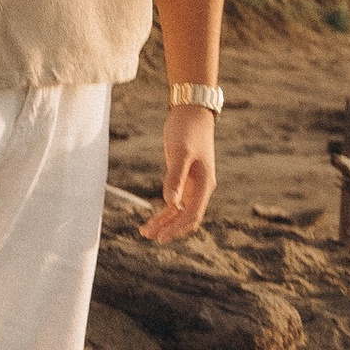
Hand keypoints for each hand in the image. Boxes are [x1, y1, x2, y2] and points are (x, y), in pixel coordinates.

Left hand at [142, 103, 216, 242]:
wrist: (193, 111)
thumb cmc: (188, 129)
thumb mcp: (180, 152)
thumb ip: (175, 177)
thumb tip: (171, 203)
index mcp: (204, 184)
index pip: (191, 215)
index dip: (176, 229)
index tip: (160, 238)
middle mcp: (201, 188)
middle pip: (186, 217)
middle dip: (169, 229)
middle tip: (148, 236)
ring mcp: (193, 184)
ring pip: (179, 211)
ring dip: (164, 222)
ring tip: (145, 231)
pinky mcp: (184, 178)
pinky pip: (176, 201)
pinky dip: (165, 210)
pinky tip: (153, 217)